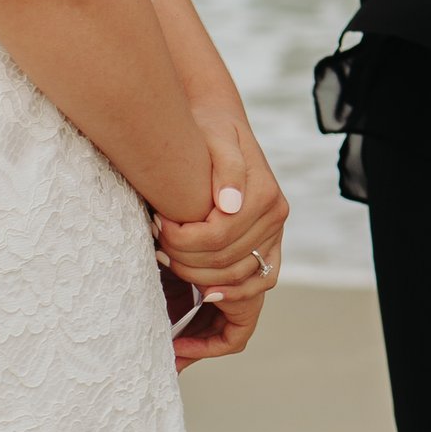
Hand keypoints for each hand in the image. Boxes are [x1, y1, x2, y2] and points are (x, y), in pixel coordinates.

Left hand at [152, 105, 286, 362]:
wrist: (216, 119)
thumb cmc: (208, 127)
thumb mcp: (213, 136)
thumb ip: (225, 168)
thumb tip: (227, 204)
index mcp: (266, 197)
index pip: (218, 241)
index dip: (183, 245)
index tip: (157, 233)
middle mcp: (275, 220)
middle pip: (228, 268)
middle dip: (186, 271)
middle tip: (156, 259)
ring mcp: (272, 235)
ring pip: (245, 287)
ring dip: (206, 294)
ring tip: (170, 298)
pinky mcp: (263, 245)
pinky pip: (254, 288)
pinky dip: (229, 306)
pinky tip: (199, 312)